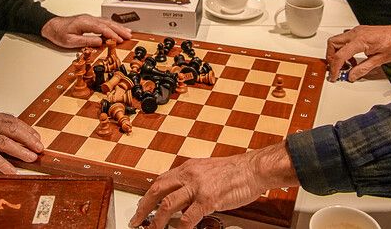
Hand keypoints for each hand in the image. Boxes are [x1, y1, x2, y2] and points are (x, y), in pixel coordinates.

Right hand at [0, 110, 43, 173]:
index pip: (14, 121)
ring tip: (31, 157)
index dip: (27, 130)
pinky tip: (12, 170)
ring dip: (21, 151)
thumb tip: (12, 134)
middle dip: (29, 139)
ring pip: (5, 142)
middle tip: (39, 148)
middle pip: (13, 129)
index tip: (37, 137)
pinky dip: (3, 164)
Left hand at [41, 14, 131, 48]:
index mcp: (84, 22)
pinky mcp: (90, 21)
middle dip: (119, 29)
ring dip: (118, 27)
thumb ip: (86, 41)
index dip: (112, 34)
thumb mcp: (70, 41)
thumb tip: (100, 42)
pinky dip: (112, 26)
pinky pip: (104, 22)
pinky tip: (117, 29)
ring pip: (107, 22)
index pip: (102, 28)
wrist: (51, 25)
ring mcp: (90, 19)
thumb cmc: (58, 33)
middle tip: (129, 35)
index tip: (120, 40)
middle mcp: (89, 19)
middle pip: (107, 23)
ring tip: (127, 32)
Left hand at [130, 142, 297, 228]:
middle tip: (136, 221)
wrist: (253, 169)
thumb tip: (181, 197)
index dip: (148, 195)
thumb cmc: (235, 171)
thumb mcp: (208, 170)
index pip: (161, 181)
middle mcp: (189, 174)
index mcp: (188, 167)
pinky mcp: (208, 199)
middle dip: (144, 207)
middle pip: (157, 190)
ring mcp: (198, 187)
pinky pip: (188, 218)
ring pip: (168, 205)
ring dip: (158, 222)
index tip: (141, 207)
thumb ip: (193, 181)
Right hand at [326, 22, 390, 81]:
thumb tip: (352, 76)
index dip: (334, 68)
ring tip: (347, 65)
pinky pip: (344, 39)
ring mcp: (356, 31)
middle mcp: (356, 33)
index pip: (340, 55)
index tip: (334, 76)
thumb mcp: (380, 60)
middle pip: (332, 44)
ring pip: (336, 40)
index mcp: (360, 41)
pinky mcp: (358, 32)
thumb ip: (363, 69)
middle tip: (337, 69)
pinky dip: (343, 49)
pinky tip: (352, 58)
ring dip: (337, 53)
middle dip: (331, 57)